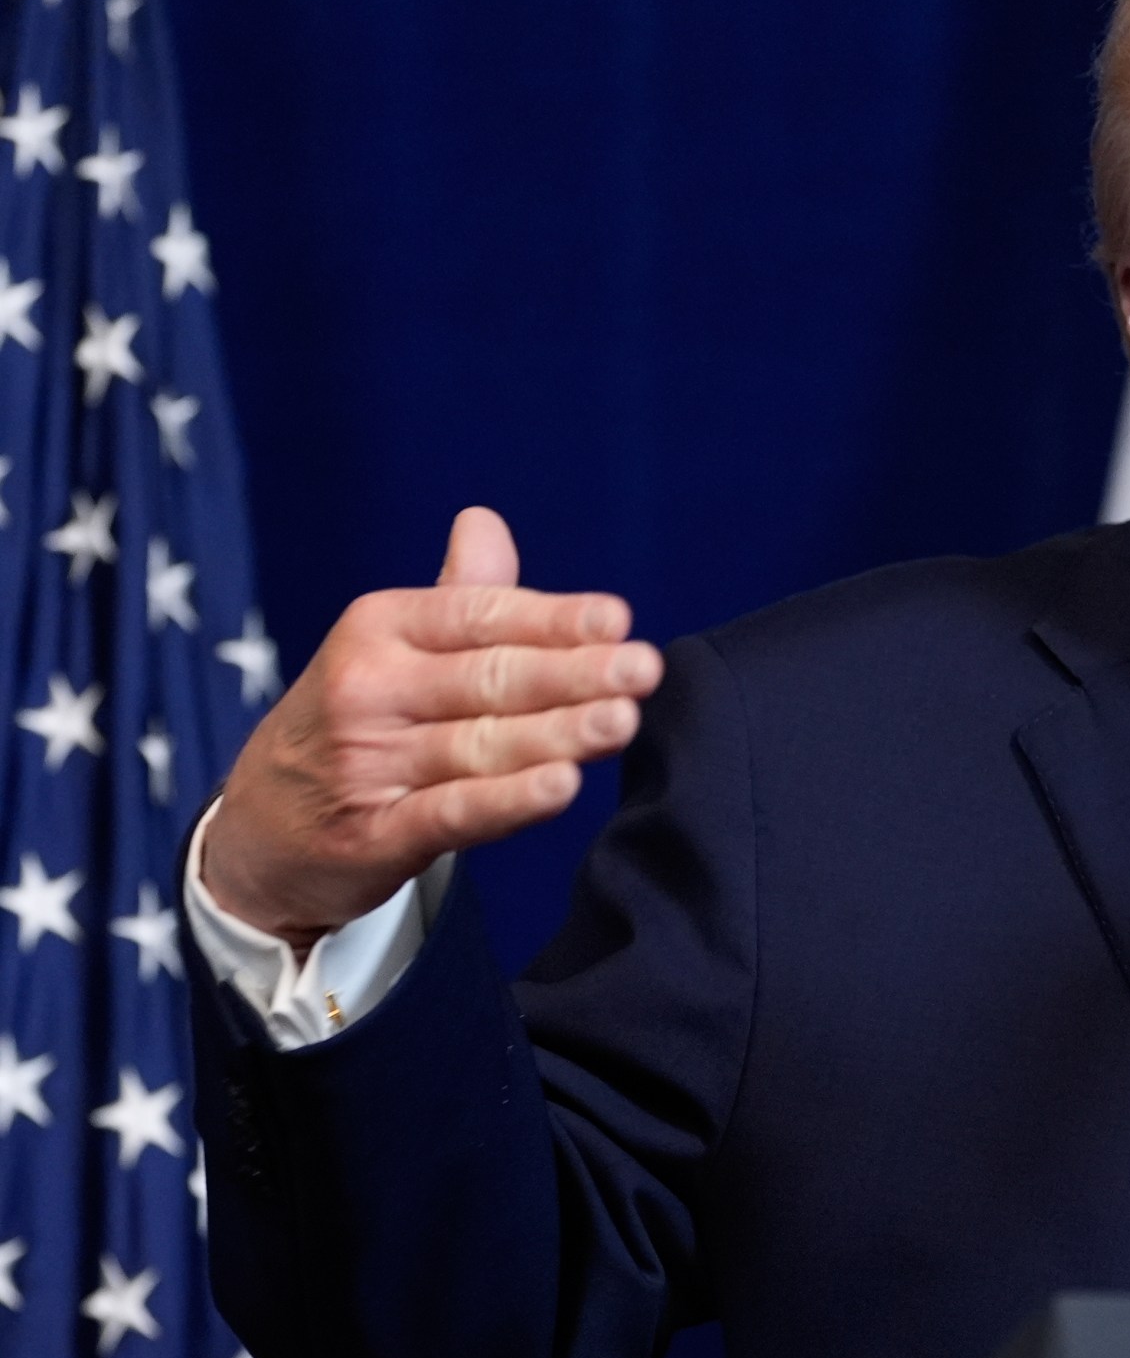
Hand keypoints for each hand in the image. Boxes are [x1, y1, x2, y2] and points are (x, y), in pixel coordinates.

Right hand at [201, 508, 664, 947]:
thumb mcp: (390, 650)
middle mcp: (367, 690)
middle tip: (642, 669)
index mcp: (378, 629)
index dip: (551, 619)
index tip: (618, 620)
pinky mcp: (372, 837)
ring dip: (557, 734)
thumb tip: (485, 520)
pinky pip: (452, 813)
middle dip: (572, 674)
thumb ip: (455, 597)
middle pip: (488, 679)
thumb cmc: (356, 723)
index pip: (478, 616)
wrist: (259, 830)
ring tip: (621, 721)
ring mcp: (367, 765)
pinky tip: (562, 786)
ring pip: (479, 746)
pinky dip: (508, 801)